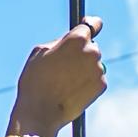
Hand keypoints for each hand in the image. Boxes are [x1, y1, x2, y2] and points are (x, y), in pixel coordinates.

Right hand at [11, 18, 107, 133]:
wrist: (41, 112)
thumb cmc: (35, 80)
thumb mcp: (39, 52)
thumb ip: (58, 42)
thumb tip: (68, 41)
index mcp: (77, 39)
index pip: (92, 24)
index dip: (91, 24)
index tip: (92, 26)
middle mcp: (92, 52)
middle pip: (91, 47)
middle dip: (81, 53)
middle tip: (64, 67)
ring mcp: (99, 69)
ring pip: (93, 64)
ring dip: (84, 69)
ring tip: (65, 82)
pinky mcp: (102, 85)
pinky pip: (96, 79)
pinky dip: (87, 83)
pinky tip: (72, 90)